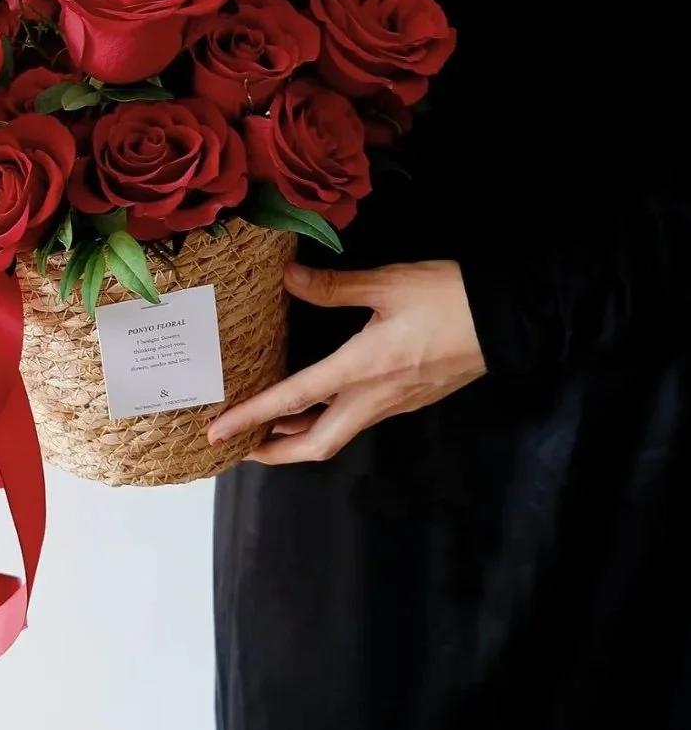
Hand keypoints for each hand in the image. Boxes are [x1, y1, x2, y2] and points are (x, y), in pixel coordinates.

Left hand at [207, 260, 486, 463]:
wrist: (511, 319)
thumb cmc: (450, 297)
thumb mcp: (388, 283)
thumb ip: (332, 285)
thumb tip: (288, 277)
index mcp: (363, 368)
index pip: (294, 399)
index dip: (251, 417)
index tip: (218, 432)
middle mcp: (376, 397)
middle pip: (316, 444)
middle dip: (273, 452)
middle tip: (239, 447)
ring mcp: (395, 403)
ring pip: (338, 434)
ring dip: (299, 437)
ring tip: (267, 427)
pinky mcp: (410, 399)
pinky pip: (358, 420)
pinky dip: (327, 419)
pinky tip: (316, 402)